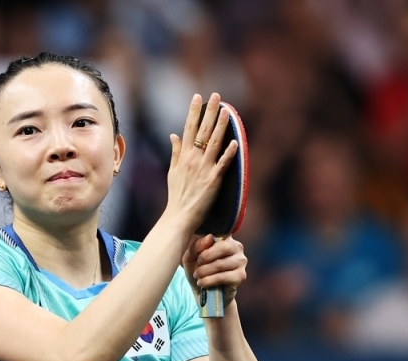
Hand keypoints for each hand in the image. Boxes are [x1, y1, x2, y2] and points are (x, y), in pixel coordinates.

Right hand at [164, 93, 237, 233]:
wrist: (179, 215)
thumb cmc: (177, 195)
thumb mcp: (172, 171)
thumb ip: (175, 152)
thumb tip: (173, 135)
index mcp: (183, 156)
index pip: (188, 128)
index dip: (193, 112)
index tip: (197, 97)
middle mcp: (193, 160)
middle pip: (202, 131)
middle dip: (209, 112)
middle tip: (216, 96)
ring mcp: (203, 169)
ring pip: (214, 143)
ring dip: (221, 126)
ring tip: (226, 111)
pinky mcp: (213, 181)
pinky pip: (222, 164)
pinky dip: (229, 153)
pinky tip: (235, 142)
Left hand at [182, 234, 246, 305]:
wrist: (203, 292)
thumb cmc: (198, 270)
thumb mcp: (191, 257)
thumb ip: (197, 246)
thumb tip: (209, 237)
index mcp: (225, 239)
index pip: (219, 234)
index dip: (205, 244)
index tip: (197, 254)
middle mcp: (237, 248)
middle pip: (223, 247)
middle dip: (206, 257)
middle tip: (197, 264)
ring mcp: (241, 262)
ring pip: (221, 264)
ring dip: (204, 271)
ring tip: (197, 276)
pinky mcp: (241, 276)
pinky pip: (222, 277)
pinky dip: (209, 280)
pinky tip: (202, 283)